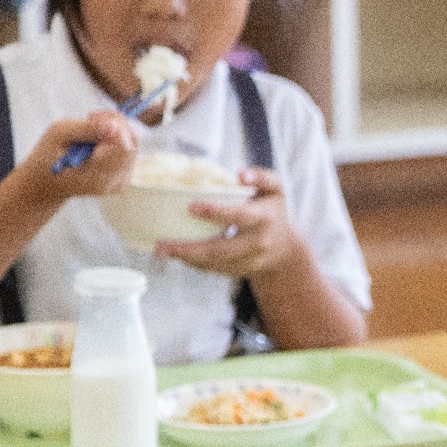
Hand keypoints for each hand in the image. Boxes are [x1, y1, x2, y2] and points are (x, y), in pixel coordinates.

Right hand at [21, 111, 138, 200]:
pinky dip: (115, 137)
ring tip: (89, 128)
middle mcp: (115, 182)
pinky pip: (129, 148)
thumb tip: (114, 126)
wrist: (48, 182)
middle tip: (90, 117)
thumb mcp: (58, 134)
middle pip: (132, 143)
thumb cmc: (48, 156)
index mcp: (96, 177)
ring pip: (133, 143)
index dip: (113, 125)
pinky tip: (96, 138)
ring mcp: (122, 180)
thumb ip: (86, 129)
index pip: (122, 147)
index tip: (91, 117)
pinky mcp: (125, 174)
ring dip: (115, 128)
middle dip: (115, 123)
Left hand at [154, 168, 308, 279]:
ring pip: (215, 263)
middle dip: (191, 248)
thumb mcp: (275, 189)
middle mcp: (259, 242)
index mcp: (266, 218)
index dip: (217, 212)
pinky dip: (194, 263)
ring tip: (160, 250)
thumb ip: (262, 177)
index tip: (191, 207)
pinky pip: (215, 270)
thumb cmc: (272, 210)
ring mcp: (250, 261)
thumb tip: (239, 174)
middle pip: (222, 249)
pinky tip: (177, 255)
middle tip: (161, 245)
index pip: (240, 216)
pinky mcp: (241, 272)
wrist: (286, 248)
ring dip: (187, 258)